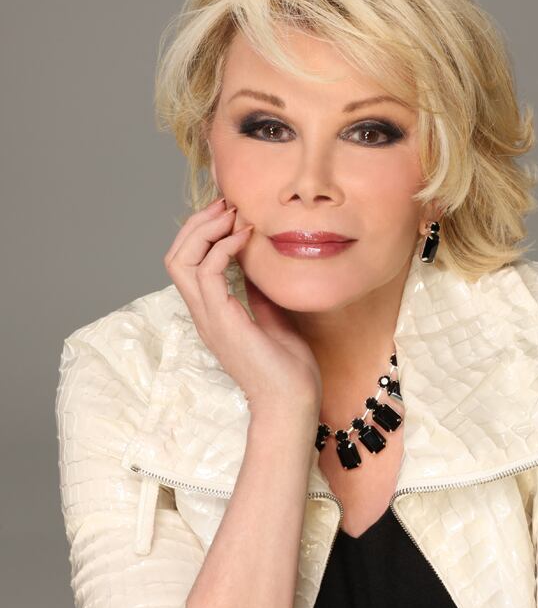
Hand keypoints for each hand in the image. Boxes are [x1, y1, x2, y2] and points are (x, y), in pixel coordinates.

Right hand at [164, 197, 321, 417]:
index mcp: (213, 312)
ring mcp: (209, 317)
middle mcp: (204, 312)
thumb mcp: (272, 318)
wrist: (292, 403)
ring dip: (205, 230)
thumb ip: (258, 292)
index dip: (202, 232)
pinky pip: (207, 273)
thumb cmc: (287, 369)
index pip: (187, 263)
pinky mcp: (222, 321)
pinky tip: (246, 237)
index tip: (231, 212)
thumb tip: (256, 265)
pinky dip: (223, 248)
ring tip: (233, 214)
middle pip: (175, 256)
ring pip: (181, 260)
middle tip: (226, 204)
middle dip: (197, 223)